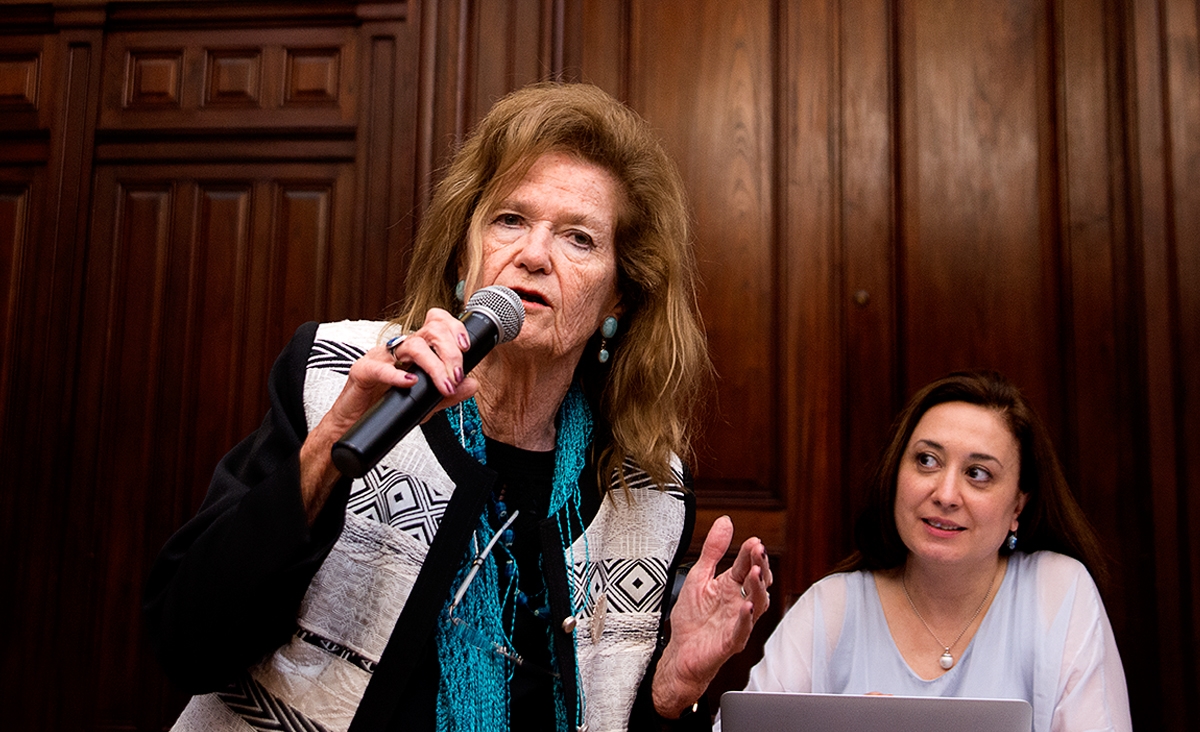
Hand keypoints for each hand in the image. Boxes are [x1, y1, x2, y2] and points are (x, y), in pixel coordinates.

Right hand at [298, 309, 476, 520]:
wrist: (353, 426)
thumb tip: (472, 384)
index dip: (453, 328)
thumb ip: (448, 394)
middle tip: (457, 375)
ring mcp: (380, 357)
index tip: (467, 348)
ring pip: (411, 346)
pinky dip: (397, 374)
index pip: (435, 323)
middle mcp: (399, 349)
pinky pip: (380, 367)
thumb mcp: (424, 403)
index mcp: (414, 350)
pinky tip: (410, 383)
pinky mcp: (362, 371)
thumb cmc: (386, 408)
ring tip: (443, 385)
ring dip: (433, 365)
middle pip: (429, 331)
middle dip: (450, 351)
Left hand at [651, 515, 771, 717]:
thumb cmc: (692, 618)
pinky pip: (742, 630)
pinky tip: (746, 607)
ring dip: (758, 589)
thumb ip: (712, 550)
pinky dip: (746, 619)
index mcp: (731, 586)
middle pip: (758, 582)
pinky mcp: (730, 641)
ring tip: (757, 573)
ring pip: (757, 604)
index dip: (752, 553)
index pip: (746, 565)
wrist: (680, 652)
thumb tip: (725, 521)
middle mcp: (739, 602)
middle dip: (761, 566)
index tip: (754, 541)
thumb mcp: (698, 576)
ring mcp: (737, 622)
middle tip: (760, 552)